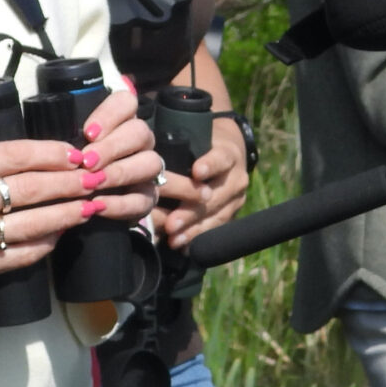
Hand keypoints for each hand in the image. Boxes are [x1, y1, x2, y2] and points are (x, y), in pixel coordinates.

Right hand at [0, 83, 156, 295]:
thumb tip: (27, 152)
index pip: (14, 155)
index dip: (51, 154)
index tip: (76, 153)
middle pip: (30, 188)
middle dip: (70, 182)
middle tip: (96, 177)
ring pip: (32, 223)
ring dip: (67, 213)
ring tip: (91, 204)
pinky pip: (20, 254)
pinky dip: (46, 242)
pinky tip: (63, 232)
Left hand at [160, 115, 249, 246]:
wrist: (228, 154)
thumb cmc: (202, 144)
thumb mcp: (196, 138)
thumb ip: (179, 148)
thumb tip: (149, 160)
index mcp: (228, 154)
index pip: (221, 159)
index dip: (210, 165)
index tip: (196, 172)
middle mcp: (236, 178)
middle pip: (214, 196)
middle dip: (190, 211)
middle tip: (171, 222)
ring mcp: (236, 199)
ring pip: (215, 217)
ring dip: (192, 230)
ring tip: (173, 238)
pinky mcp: (232, 215)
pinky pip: (215, 229)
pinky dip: (197, 238)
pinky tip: (182, 247)